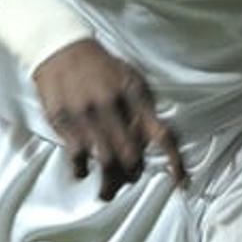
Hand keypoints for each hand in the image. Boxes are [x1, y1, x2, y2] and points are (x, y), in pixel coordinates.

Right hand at [32, 40, 186, 201]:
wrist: (60, 48)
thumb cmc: (100, 67)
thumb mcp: (130, 78)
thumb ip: (142, 109)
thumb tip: (149, 143)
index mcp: (135, 95)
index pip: (163, 135)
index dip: (174, 161)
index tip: (181, 183)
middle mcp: (113, 105)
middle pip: (132, 155)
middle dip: (132, 174)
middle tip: (128, 180)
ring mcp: (87, 114)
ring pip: (106, 161)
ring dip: (108, 182)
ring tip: (107, 193)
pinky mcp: (64, 120)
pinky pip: (77, 156)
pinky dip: (81, 170)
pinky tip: (82, 172)